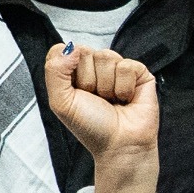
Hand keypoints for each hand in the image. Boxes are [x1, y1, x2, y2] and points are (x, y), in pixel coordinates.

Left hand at [45, 44, 159, 163]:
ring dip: (106, 86)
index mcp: (73, 72)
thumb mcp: (61, 102)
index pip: (63, 50)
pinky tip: (126, 99)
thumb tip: (71, 47)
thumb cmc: (91, 127)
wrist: (119, 145)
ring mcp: (117, 68)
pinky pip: (126, 66)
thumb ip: (54, 71)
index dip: (67, 69)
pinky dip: (124, 87)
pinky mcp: (139, 72)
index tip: (75, 91)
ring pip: (106, 56)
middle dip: (88, 80)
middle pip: (84, 51)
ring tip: (112, 100)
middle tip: (96, 99)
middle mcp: (95, 67)